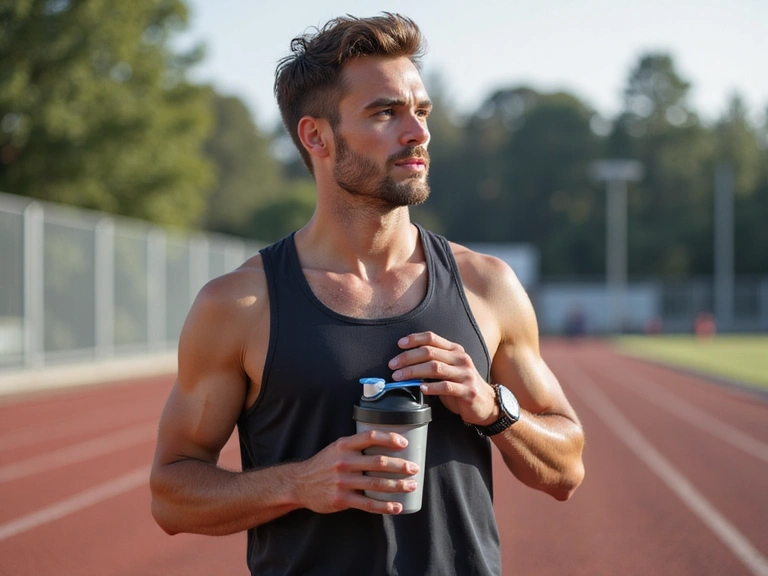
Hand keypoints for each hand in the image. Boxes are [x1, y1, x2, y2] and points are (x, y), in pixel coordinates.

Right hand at [295, 430, 419, 514]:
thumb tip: (384, 445)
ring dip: (398, 485)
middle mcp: (344, 461)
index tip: (404, 444)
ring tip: (411, 485)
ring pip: (376, 484)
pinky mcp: (342, 499)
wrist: (299, 483)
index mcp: (344, 445)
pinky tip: (397, 506)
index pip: (370, 437)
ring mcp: (343, 481)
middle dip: (401, 466)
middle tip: (414, 468)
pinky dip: (385, 506)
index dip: (389, 439)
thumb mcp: (336, 448)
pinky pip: (368, 504)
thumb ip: (355, 446)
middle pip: (379, 462)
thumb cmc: (323, 464)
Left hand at [388, 331, 497, 425]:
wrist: (486, 404)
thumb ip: (433, 362)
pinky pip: (446, 386)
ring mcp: (465, 374)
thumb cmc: (461, 385)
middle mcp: (461, 359)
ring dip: (413, 372)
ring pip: (435, 368)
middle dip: (407, 358)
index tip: (399, 344)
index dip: (414, 339)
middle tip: (392, 365)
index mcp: (455, 350)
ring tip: (399, 377)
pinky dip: (432, 387)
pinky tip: (421, 389)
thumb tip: (405, 362)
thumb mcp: (449, 369)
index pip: (432, 338)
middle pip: (429, 352)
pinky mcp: (468, 391)